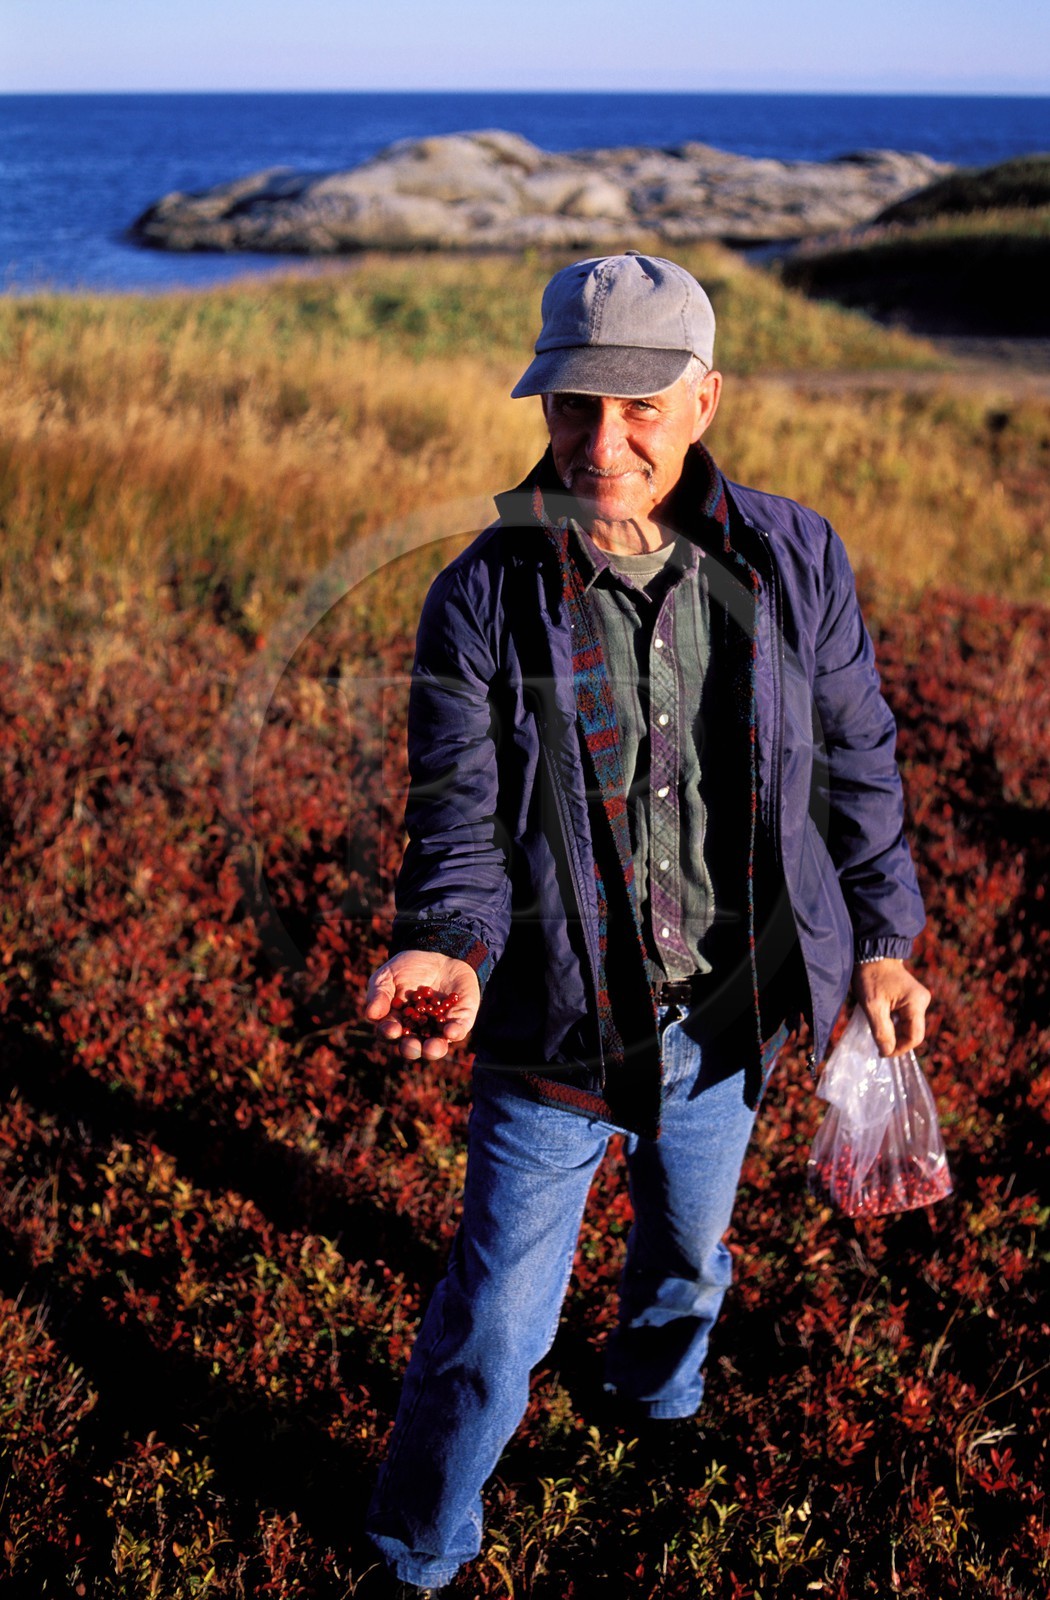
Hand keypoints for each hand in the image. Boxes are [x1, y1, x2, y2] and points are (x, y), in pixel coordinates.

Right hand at [364, 951, 480, 1061]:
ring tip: (432, 1048)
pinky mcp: (460, 1019)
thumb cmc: (406, 968)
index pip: (390, 1034)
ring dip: (434, 1050)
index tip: (391, 1029)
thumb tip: (371, 1014)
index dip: (389, 1033)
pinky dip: (455, 1032)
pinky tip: (451, 1031)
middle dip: (412, 1049)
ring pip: (436, 1046)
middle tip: (411, 1046)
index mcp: (396, 1023)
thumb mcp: (387, 976)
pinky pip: (458, 1030)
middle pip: (413, 1047)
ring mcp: (439, 1028)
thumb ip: (378, 994)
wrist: (437, 952)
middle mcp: (417, 1031)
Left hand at [851, 958, 930, 1056]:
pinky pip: (906, 1018)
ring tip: (878, 1033)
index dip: (899, 1049)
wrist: (871, 953)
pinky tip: (882, 1024)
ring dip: (895, 1033)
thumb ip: (881, 1030)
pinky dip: (895, 1024)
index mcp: (916, 1003)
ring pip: (909, 1026)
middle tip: (878, 1045)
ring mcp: (918, 999)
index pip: (914, 1037)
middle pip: (913, 1032)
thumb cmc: (870, 977)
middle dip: (897, 1041)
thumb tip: (887, 1052)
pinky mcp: (911, 997)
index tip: (882, 1053)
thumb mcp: (873, 1006)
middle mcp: (922, 1001)